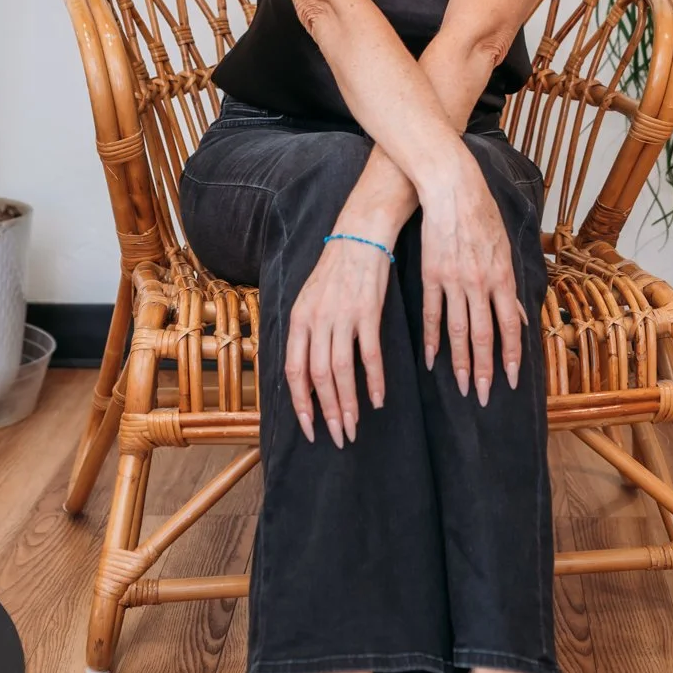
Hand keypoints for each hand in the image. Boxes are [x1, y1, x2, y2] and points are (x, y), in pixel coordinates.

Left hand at [285, 235, 392, 447]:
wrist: (360, 235)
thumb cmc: (336, 271)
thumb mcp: (310, 300)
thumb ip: (306, 335)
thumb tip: (306, 374)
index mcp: (299, 319)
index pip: (294, 371)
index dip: (301, 403)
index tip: (310, 429)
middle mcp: (317, 320)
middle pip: (319, 377)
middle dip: (327, 412)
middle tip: (338, 437)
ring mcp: (343, 316)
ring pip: (342, 371)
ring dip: (348, 404)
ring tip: (355, 427)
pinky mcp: (368, 312)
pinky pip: (370, 354)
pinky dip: (374, 380)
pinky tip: (378, 399)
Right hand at [420, 150, 525, 405]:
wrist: (454, 188)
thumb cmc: (483, 215)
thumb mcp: (506, 250)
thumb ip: (511, 289)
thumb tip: (521, 320)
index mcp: (503, 277)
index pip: (510, 326)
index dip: (511, 356)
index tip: (511, 380)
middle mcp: (481, 283)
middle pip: (484, 336)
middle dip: (486, 370)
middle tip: (484, 397)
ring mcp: (455, 281)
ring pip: (458, 331)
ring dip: (462, 363)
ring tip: (463, 387)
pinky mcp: (432, 275)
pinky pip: (432, 314)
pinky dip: (432, 339)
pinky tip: (432, 359)